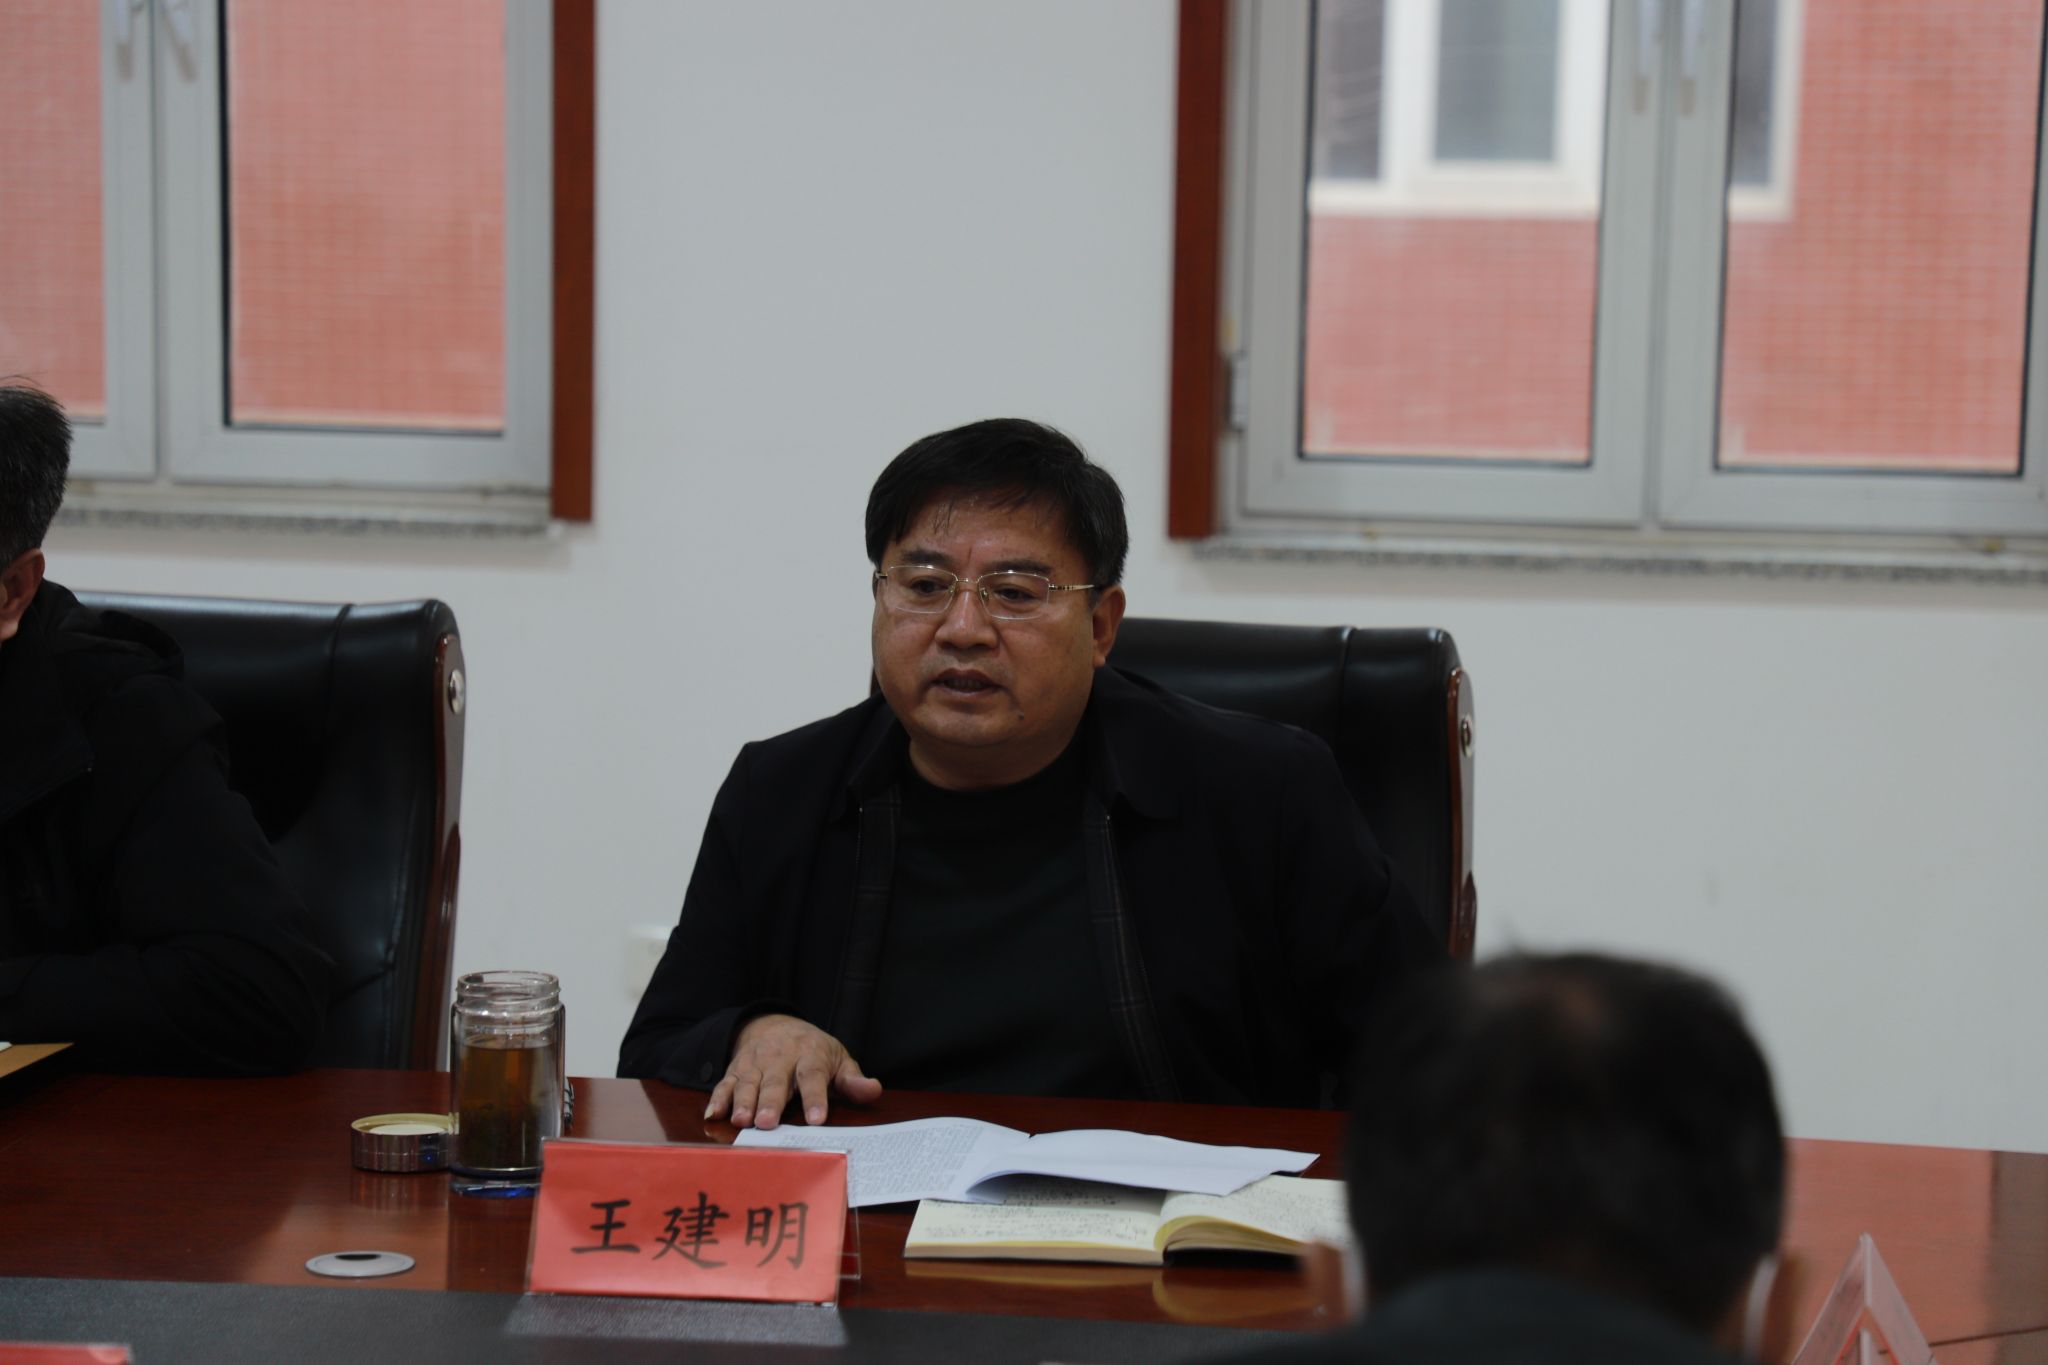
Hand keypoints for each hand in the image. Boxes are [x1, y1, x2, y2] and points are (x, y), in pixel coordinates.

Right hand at [705, 1013, 882, 1129]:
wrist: (775, 1024)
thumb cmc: (812, 1050)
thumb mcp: (837, 1059)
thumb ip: (852, 1079)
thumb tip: (874, 1090)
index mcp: (810, 1056)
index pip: (813, 1077)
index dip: (815, 1098)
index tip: (816, 1120)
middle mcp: (780, 1059)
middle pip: (776, 1082)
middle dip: (771, 1102)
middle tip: (768, 1123)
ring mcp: (755, 1064)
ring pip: (748, 1083)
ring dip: (743, 1102)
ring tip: (741, 1120)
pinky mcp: (736, 1070)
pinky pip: (725, 1084)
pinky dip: (718, 1098)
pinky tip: (713, 1114)